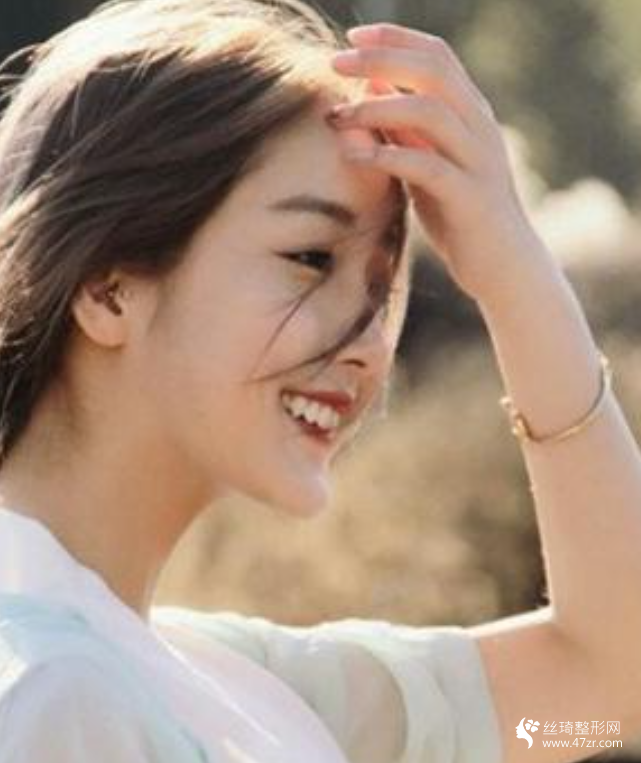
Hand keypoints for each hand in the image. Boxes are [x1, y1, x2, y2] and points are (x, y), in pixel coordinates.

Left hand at [329, 23, 549, 305]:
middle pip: (433, 70)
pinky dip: (387, 157)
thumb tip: (367, 89)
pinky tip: (353, 158)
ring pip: (432, 112)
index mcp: (471, 114)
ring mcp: (479, 162)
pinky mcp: (471, 199)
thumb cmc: (459, 215)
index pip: (436, 56)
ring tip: (338, 116)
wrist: (503, 267)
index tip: (351, 38)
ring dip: (377, 108)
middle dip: (380, 59)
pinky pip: (428, 167)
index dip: (394, 39)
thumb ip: (403, 130)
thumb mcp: (426, 165)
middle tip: (335, 62)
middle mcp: (480, 128)